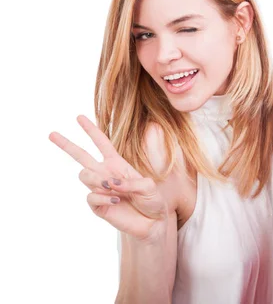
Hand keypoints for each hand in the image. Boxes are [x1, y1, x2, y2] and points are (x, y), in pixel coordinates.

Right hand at [49, 115, 168, 242]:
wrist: (153, 223)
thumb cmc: (153, 201)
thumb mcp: (149, 187)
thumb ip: (131, 182)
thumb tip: (110, 183)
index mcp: (118, 164)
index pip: (101, 143)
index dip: (91, 130)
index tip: (79, 117)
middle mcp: (106, 174)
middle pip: (81, 156)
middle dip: (66, 144)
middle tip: (51, 133)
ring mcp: (100, 190)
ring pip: (84, 175)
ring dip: (96, 178)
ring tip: (111, 186)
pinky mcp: (98, 206)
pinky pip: (90, 196)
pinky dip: (102, 196)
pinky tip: (116, 199)